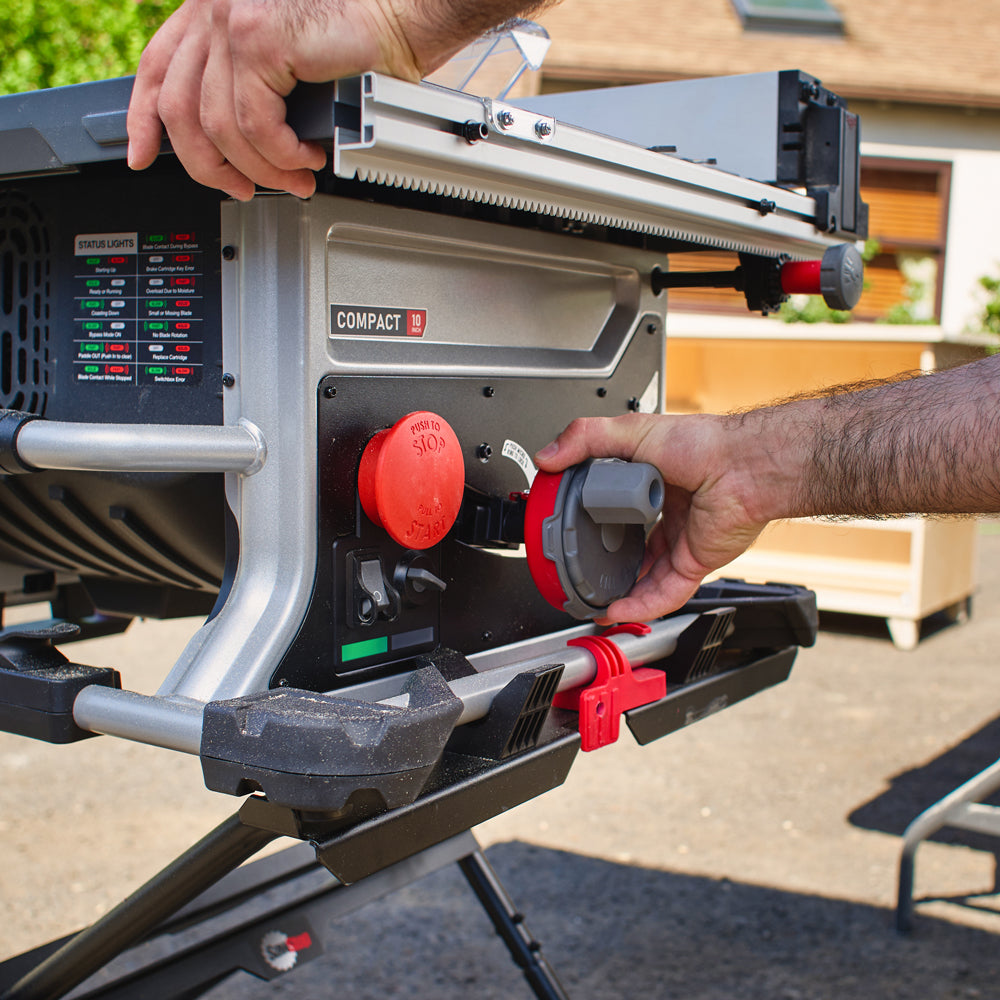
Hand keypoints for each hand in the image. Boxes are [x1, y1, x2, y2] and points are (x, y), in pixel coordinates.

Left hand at [126, 0, 434, 199]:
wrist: (396, 22)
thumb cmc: (353, 46)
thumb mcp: (284, 71)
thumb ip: (249, 92)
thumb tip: (229, 148)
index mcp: (212, 14)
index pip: (157, 70)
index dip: (143, 119)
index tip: (141, 155)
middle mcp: (214, 10)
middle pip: (179, 109)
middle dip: (209, 166)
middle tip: (242, 189)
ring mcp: (232, 21)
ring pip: (220, 127)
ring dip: (260, 167)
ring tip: (293, 176)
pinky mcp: (259, 38)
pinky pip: (255, 124)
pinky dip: (281, 153)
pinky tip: (305, 156)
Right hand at [534, 414, 770, 622]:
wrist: (743, 467)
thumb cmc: (704, 443)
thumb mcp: (632, 431)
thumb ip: (585, 437)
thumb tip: (548, 455)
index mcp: (654, 483)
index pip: (618, 507)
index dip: (595, 518)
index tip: (570, 527)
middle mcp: (669, 514)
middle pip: (633, 547)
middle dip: (609, 563)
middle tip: (581, 571)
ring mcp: (681, 540)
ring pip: (647, 577)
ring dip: (622, 593)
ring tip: (593, 601)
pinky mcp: (693, 563)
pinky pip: (664, 593)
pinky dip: (640, 605)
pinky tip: (617, 609)